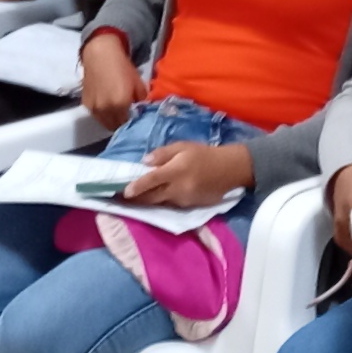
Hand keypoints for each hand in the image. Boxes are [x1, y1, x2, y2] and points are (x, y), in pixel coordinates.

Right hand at [79, 30, 139, 131]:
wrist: (101, 54)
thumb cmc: (122, 66)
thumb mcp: (138, 83)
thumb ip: (141, 100)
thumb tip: (141, 109)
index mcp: (121, 105)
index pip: (127, 124)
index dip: (132, 122)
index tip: (135, 119)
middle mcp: (106, 110)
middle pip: (115, 127)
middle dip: (122, 123)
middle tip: (126, 117)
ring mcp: (94, 108)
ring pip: (104, 123)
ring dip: (111, 121)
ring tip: (116, 113)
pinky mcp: (86, 104)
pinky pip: (96, 116)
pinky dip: (102, 115)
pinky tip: (107, 107)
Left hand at [116, 140, 253, 210]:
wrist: (229, 169)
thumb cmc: (204, 154)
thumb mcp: (183, 146)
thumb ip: (162, 154)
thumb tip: (144, 162)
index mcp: (176, 171)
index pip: (151, 180)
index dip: (136, 187)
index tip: (123, 192)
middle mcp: (179, 188)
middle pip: (152, 197)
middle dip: (136, 199)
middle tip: (122, 198)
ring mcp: (184, 199)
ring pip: (160, 202)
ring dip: (147, 200)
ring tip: (135, 197)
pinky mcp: (190, 206)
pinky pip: (171, 204)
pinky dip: (162, 200)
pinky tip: (156, 196)